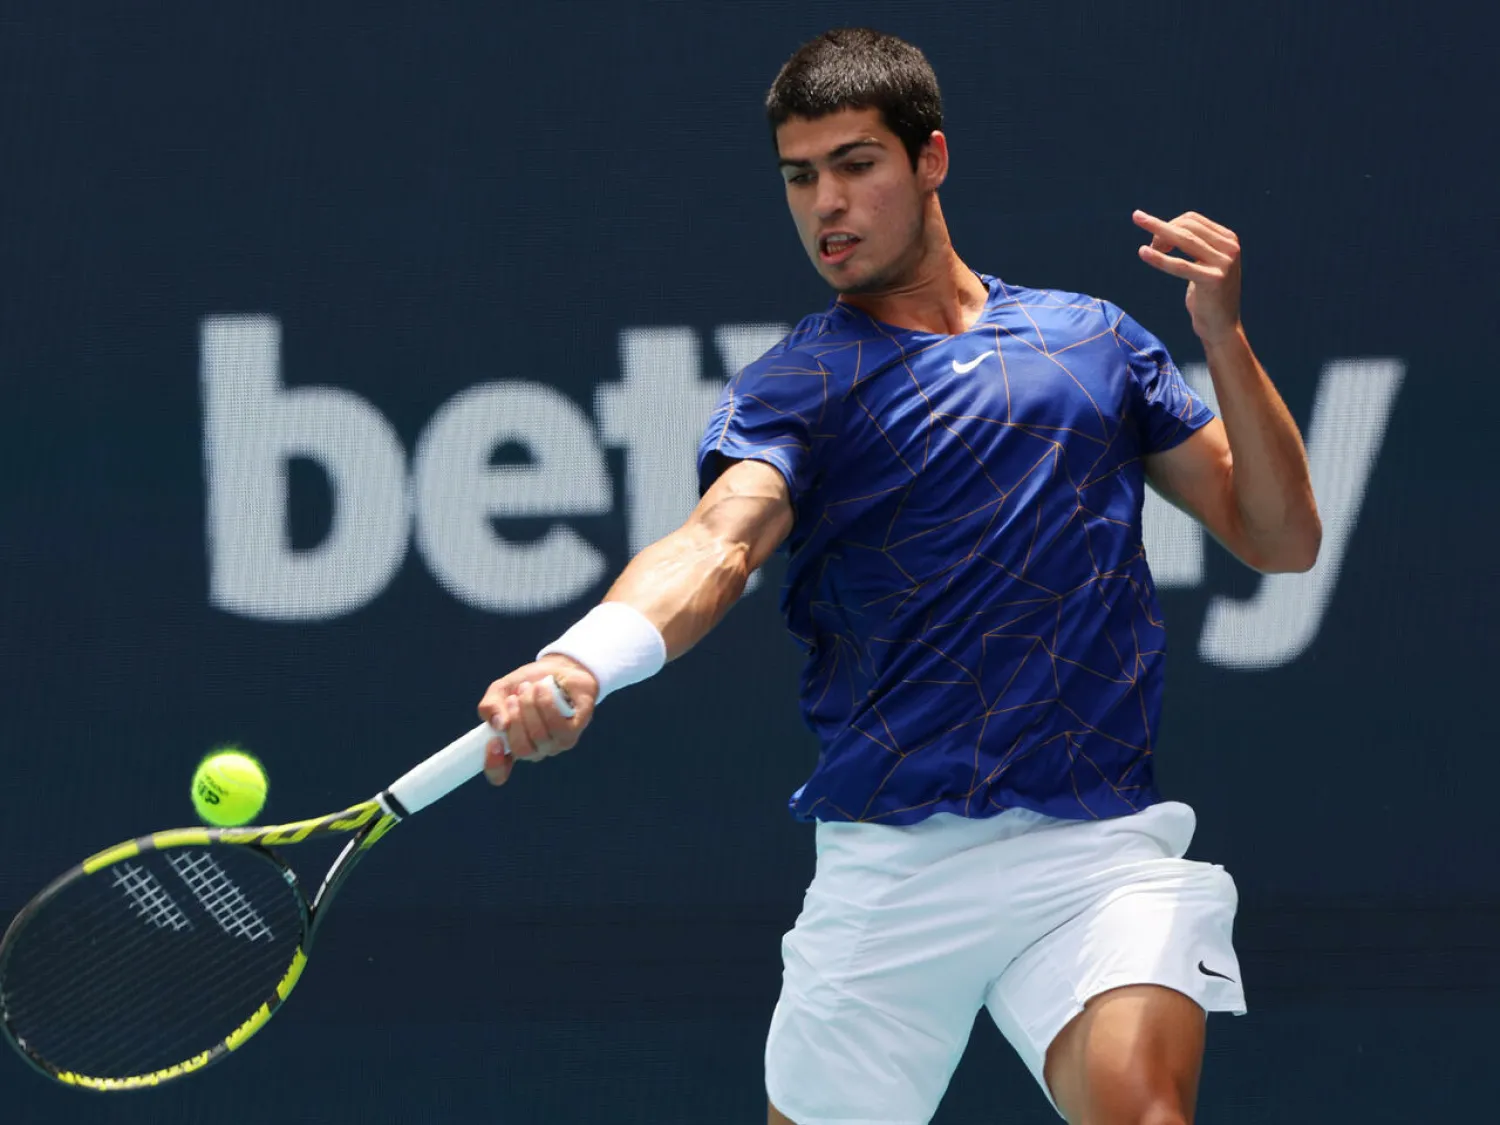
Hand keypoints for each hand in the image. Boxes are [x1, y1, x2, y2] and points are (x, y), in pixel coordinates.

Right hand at [477, 656, 598, 785]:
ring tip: (529, 687)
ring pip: (539, 736)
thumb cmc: (528, 683)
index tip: (493, 742)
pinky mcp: (574, 731)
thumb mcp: (500, 691)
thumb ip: (490, 706)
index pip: (499, 773)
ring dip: (530, 706)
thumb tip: (499, 724)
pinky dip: (547, 704)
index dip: (494, 765)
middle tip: (514, 697)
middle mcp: (535, 749)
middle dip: (515, 719)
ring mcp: (556, 743)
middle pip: (521, 749)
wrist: (558, 667)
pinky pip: (559, 727)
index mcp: (513, 745)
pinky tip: (544, 688)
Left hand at [1133, 210, 1242, 346]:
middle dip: (1162, 232)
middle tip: (1150, 247)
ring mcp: (1224, 262)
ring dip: (1159, 238)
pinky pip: (1180, 265)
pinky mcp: (1213, 279)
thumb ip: (1194, 245)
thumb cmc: (1207, 297)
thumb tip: (1164, 229)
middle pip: (1187, 226)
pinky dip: (1159, 259)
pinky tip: (1143, 252)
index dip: (1169, 225)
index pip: (1192, 220)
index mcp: (1229, 239)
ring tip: (1143, 248)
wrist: (1221, 327)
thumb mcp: (1204, 265)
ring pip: (1184, 240)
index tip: (1156, 240)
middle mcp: (1230, 247)